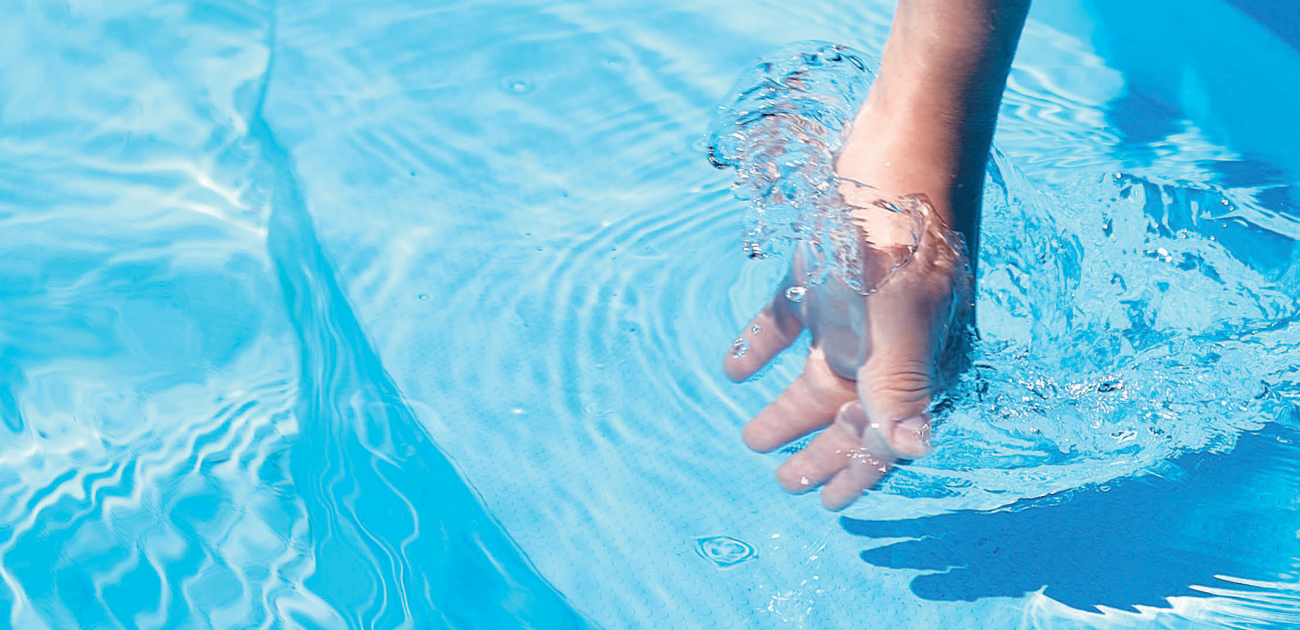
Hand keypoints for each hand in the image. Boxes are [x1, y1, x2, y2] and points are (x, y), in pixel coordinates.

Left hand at [724, 191, 971, 510]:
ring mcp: (861, 303)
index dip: (859, 471)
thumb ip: (902, 381)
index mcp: (924, 355)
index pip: (890, 432)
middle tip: (782, 479)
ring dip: (788, 405)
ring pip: (821, 370)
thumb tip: (915, 448)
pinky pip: (794, 319)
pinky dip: (765, 343)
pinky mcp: (830, 268)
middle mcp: (894, 337)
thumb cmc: (904, 224)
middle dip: (819, 448)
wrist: (902, 130)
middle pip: (853, 408)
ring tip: (752, 435)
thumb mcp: (902, 311)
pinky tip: (734, 364)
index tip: (827, 504)